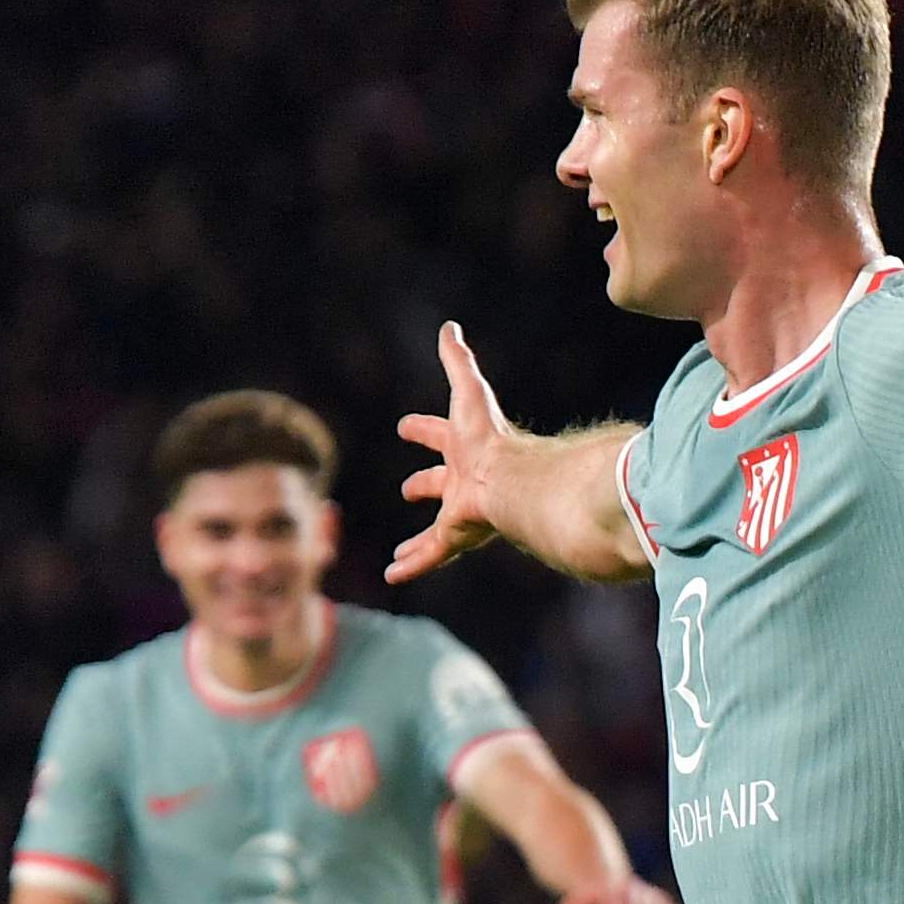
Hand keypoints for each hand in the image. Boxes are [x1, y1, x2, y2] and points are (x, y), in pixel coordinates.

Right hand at [389, 322, 512, 583]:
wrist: (512, 480)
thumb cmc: (491, 437)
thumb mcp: (468, 392)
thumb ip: (458, 361)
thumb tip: (449, 326)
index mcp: (466, 448)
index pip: (440, 435)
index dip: (423, 431)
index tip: (405, 427)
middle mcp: (465, 482)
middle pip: (439, 484)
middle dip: (424, 485)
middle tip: (408, 489)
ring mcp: (461, 512)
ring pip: (434, 531)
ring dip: (415, 542)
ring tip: (396, 556)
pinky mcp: (458, 535)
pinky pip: (430, 554)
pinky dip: (411, 566)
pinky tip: (391, 577)